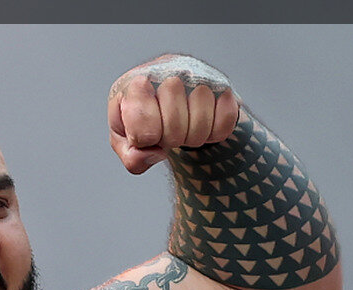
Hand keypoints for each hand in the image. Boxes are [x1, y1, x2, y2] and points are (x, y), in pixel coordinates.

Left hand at [108, 54, 239, 174]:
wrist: (170, 99)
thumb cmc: (143, 118)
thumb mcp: (127, 140)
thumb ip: (131, 157)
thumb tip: (150, 154)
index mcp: (134, 83)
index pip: (142, 121)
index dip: (145, 139)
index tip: (145, 134)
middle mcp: (167, 70)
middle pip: (174, 125)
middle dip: (171, 140)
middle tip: (167, 132)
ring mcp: (197, 74)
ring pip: (201, 122)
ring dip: (193, 137)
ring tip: (184, 127)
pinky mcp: (221, 83)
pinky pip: (225, 120)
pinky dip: (215, 132)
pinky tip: (203, 122)